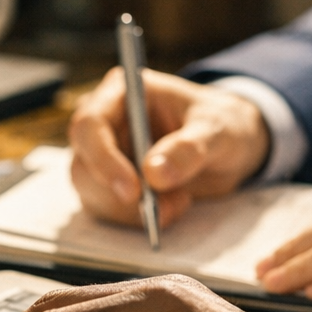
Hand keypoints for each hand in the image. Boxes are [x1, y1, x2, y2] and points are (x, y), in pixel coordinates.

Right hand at [69, 69, 270, 228]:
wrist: (228, 145)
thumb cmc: (221, 124)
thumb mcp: (217, 130)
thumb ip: (189, 148)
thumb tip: (154, 174)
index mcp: (120, 93)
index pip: (89, 125)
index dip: (103, 160)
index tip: (133, 191)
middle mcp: (104, 123)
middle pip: (83, 165)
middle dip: (119, 196)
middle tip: (162, 208)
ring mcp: (104, 156)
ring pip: (91, 193)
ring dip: (130, 212)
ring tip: (177, 205)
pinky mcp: (110, 184)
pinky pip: (108, 210)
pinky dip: (135, 219)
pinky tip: (171, 208)